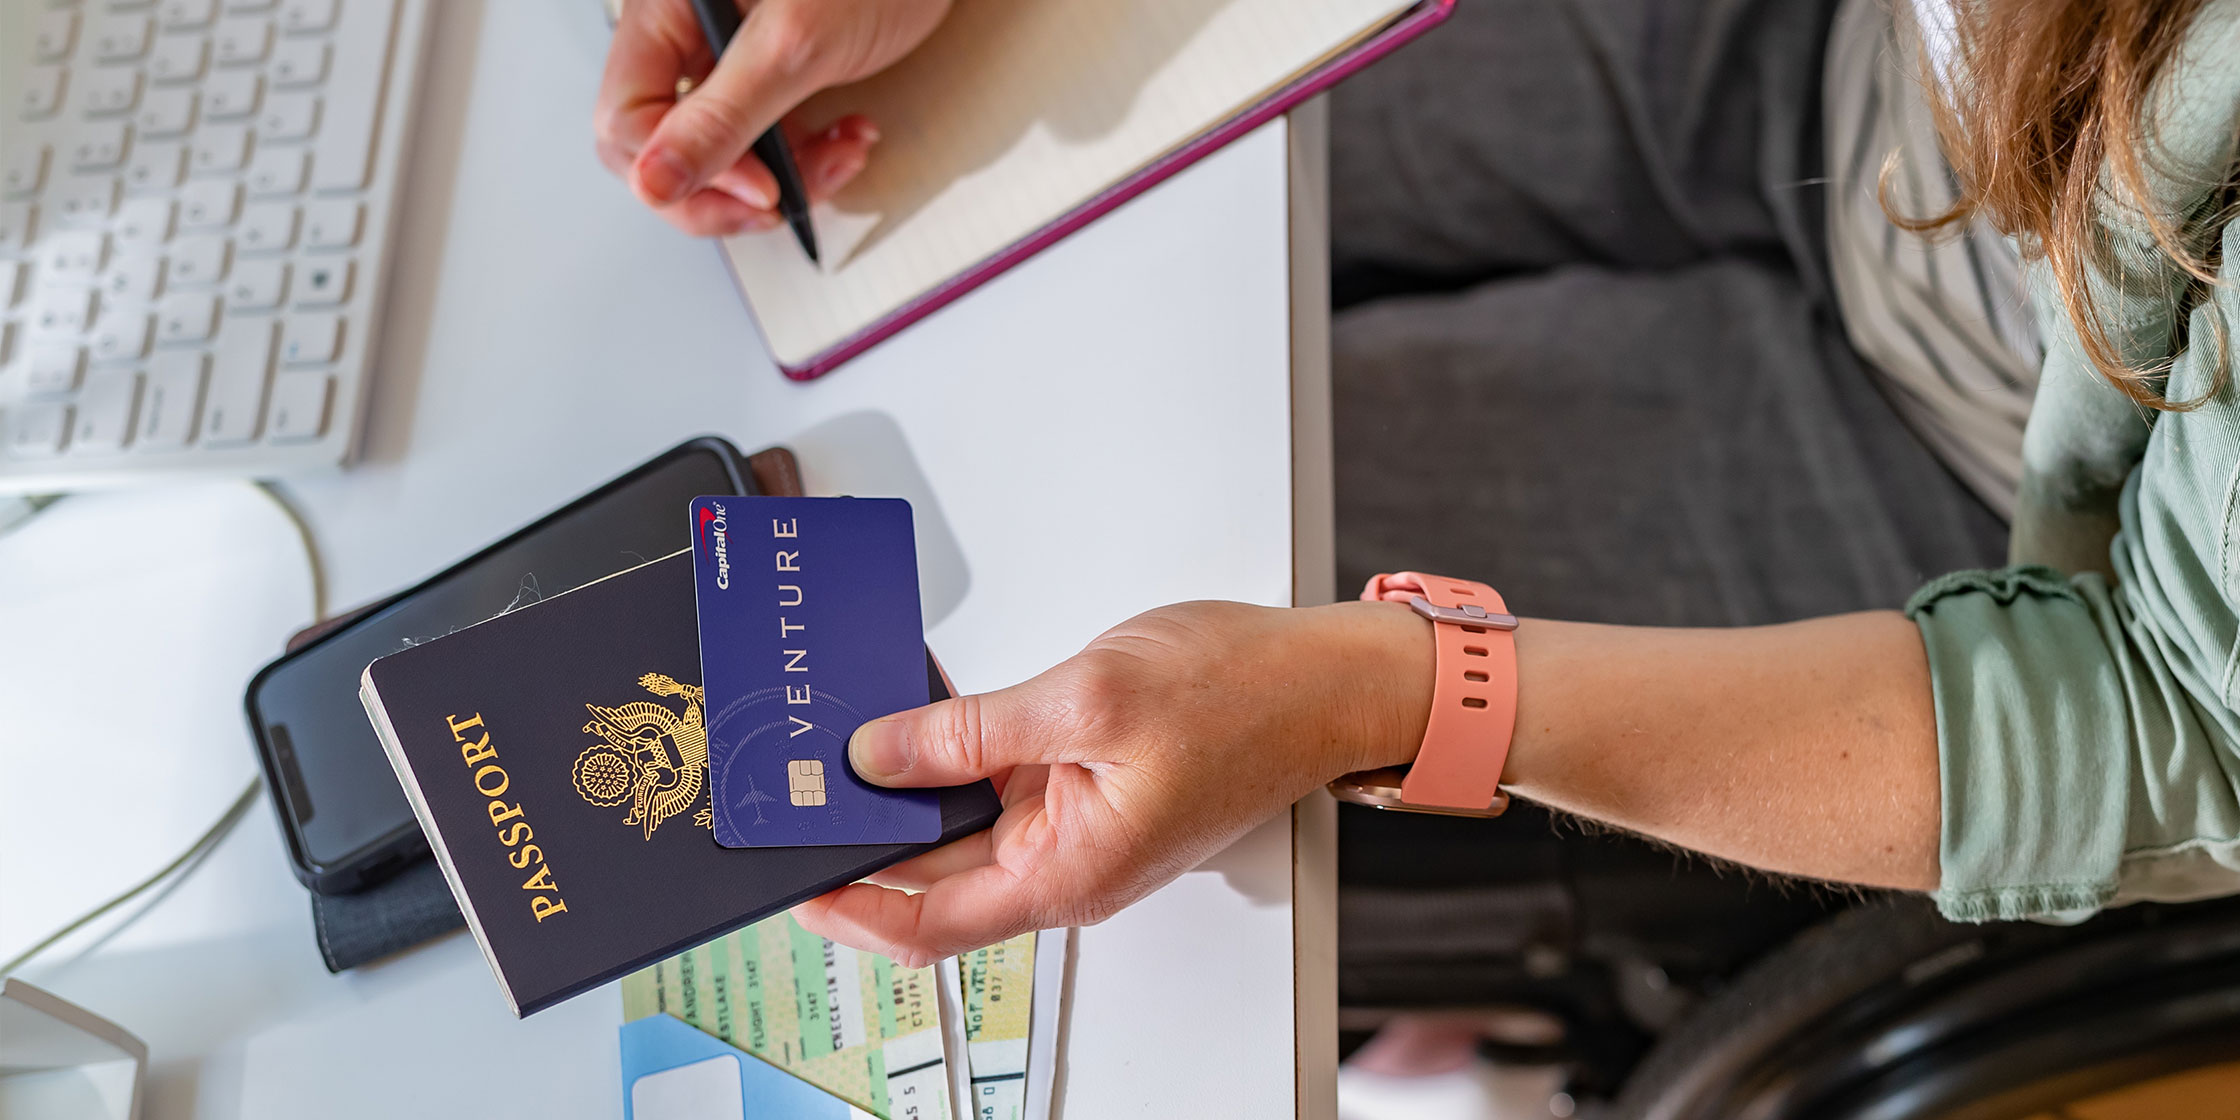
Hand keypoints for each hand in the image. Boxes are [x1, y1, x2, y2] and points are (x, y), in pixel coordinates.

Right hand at [594, 0, 952, 236]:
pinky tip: (849, 137)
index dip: (685, 169)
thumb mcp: (794, 44)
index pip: (626, 120)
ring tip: (840, 157)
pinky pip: (764, 139)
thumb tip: (653, 181)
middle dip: (728, 188)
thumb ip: (723, 116)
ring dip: (784, 176)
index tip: (759, 189)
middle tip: (781, 204)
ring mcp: (727, 56)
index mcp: (665, 10)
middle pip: (661, 147)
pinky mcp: (770, 72)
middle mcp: (685, 33)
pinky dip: (809, 156)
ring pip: (719, 153)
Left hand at [790, 600, 1432, 967]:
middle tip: (788, 799)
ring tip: (829, 756)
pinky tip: (903, 724)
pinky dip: (944, 763)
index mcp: (1070, 873)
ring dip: (897, 799)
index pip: (927, 925)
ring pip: (956, 832)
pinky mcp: (1079, 787)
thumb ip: (973, 732)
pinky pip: (991, 790)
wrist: (1322, 678)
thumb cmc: (1243, 694)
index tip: (785, 878)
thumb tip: (879, 754)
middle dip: (856, 845)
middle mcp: (1065, 864)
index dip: (845, 910)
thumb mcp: (1088, 699)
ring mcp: (1072, 827)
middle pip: (930, 881)